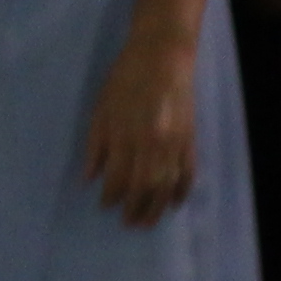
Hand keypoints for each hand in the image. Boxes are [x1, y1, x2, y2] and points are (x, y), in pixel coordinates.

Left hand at [81, 28, 201, 225]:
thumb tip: (90, 178)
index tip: (104, 206)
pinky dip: (182, 190)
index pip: (117, 178)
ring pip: (167, 185)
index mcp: (124, 136)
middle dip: (134, 209)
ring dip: (157, 208)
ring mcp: (174, 143)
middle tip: (127, 224)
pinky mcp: (190, 139)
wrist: (163, 56)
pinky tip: (175, 203)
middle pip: (143, 187)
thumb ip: (96, 146)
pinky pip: (188, 172)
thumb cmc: (125, 79)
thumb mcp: (101, 109)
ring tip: (147, 223)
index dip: (110, 196)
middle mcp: (150, 144)